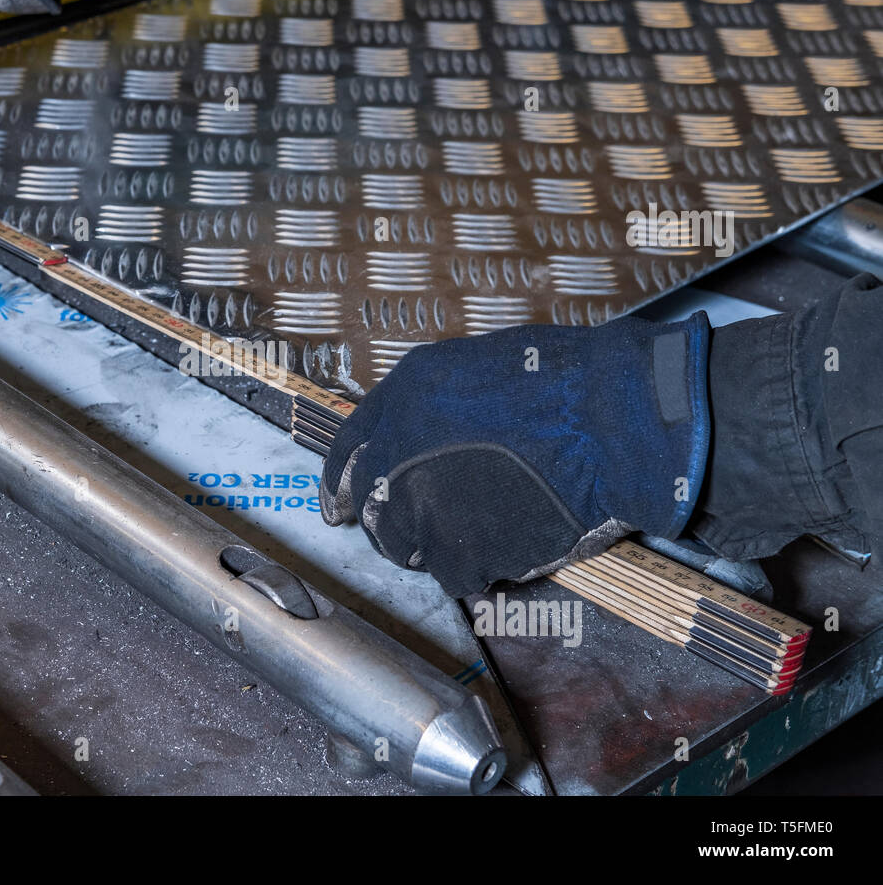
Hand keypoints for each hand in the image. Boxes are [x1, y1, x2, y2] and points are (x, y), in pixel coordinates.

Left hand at [319, 313, 711, 597]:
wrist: (606, 423)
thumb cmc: (558, 385)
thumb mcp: (467, 370)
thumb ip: (424, 409)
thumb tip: (411, 439)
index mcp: (398, 405)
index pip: (348, 457)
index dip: (342, 484)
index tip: (339, 506)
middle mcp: (398, 458)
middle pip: (375, 512)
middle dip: (396, 523)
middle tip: (430, 526)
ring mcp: (425, 510)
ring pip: (411, 548)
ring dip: (439, 547)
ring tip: (485, 528)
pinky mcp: (460, 553)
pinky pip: (456, 575)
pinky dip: (480, 568)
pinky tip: (508, 543)